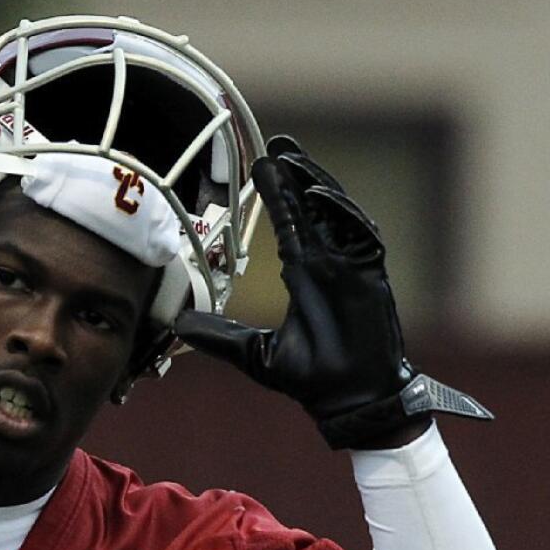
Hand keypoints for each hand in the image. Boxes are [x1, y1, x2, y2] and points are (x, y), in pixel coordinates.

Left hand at [174, 136, 491, 448]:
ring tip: (293, 162)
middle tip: (277, 147)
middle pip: (312, 209)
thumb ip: (218, 335)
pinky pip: (361, 236)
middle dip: (297, 177)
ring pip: (337, 215)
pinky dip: (342, 216)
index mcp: (304, 274)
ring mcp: (351, 267)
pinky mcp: (371, 277)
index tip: (262, 167)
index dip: (278, 195)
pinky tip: (319, 197)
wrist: (348, 401)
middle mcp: (328, 264)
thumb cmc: (311, 378)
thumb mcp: (253, 353)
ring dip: (317, 186)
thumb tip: (178, 324)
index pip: (289, 225)